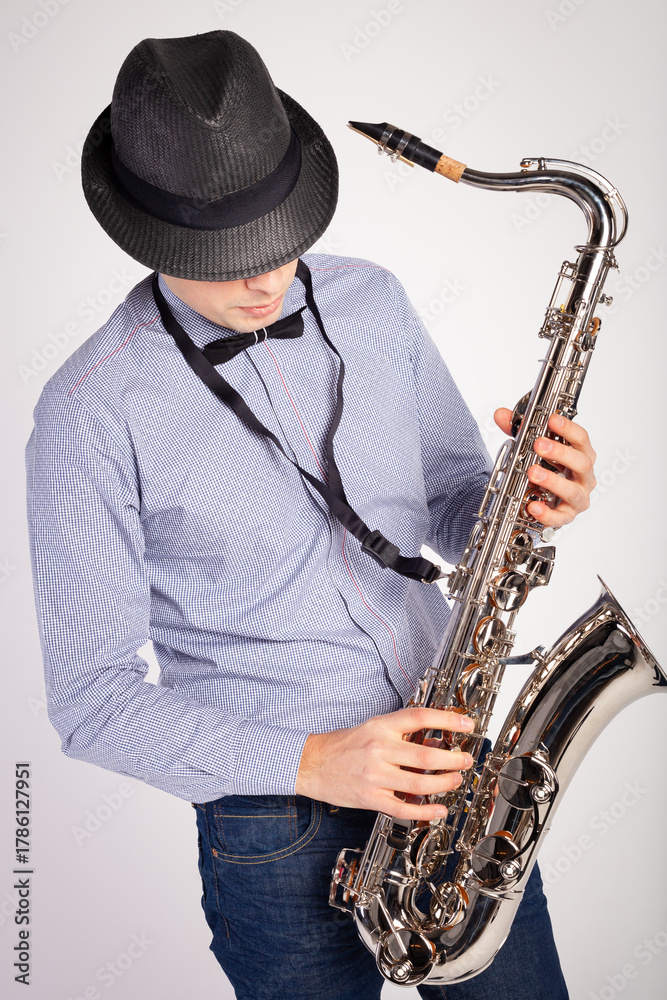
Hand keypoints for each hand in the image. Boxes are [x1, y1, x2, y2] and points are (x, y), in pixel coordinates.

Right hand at [295, 707, 474, 820]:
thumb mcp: (372, 729)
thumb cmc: (342, 745)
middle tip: (466, 760)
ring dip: (444, 784)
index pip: (420, 718)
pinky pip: (403, 808)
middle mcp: (379, 749)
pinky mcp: (370, 798)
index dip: (448, 721)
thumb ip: (401, 735)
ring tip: (455, 781)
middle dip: (453, 760)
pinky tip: (439, 810)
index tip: (467, 726)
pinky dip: (425, 812)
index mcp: (381, 727)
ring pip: (420, 784)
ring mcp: (375, 775)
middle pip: (426, 756)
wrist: (310, 763)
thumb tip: (435, 741)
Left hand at [494, 408, 595, 526]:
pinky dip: (547, 513)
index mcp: (580, 455)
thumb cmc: (545, 468)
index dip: (568, 428)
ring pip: (572, 490)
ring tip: (532, 472)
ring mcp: (578, 497)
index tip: (552, 419)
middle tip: (539, 445)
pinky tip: (532, 506)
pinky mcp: (567, 515)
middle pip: (582, 462)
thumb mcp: (530, 446)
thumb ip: (516, 430)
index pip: (582, 439)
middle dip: (560, 452)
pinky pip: (560, 517)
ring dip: (552, 481)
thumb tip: (501, 415)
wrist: (543, 495)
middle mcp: (584, 476)